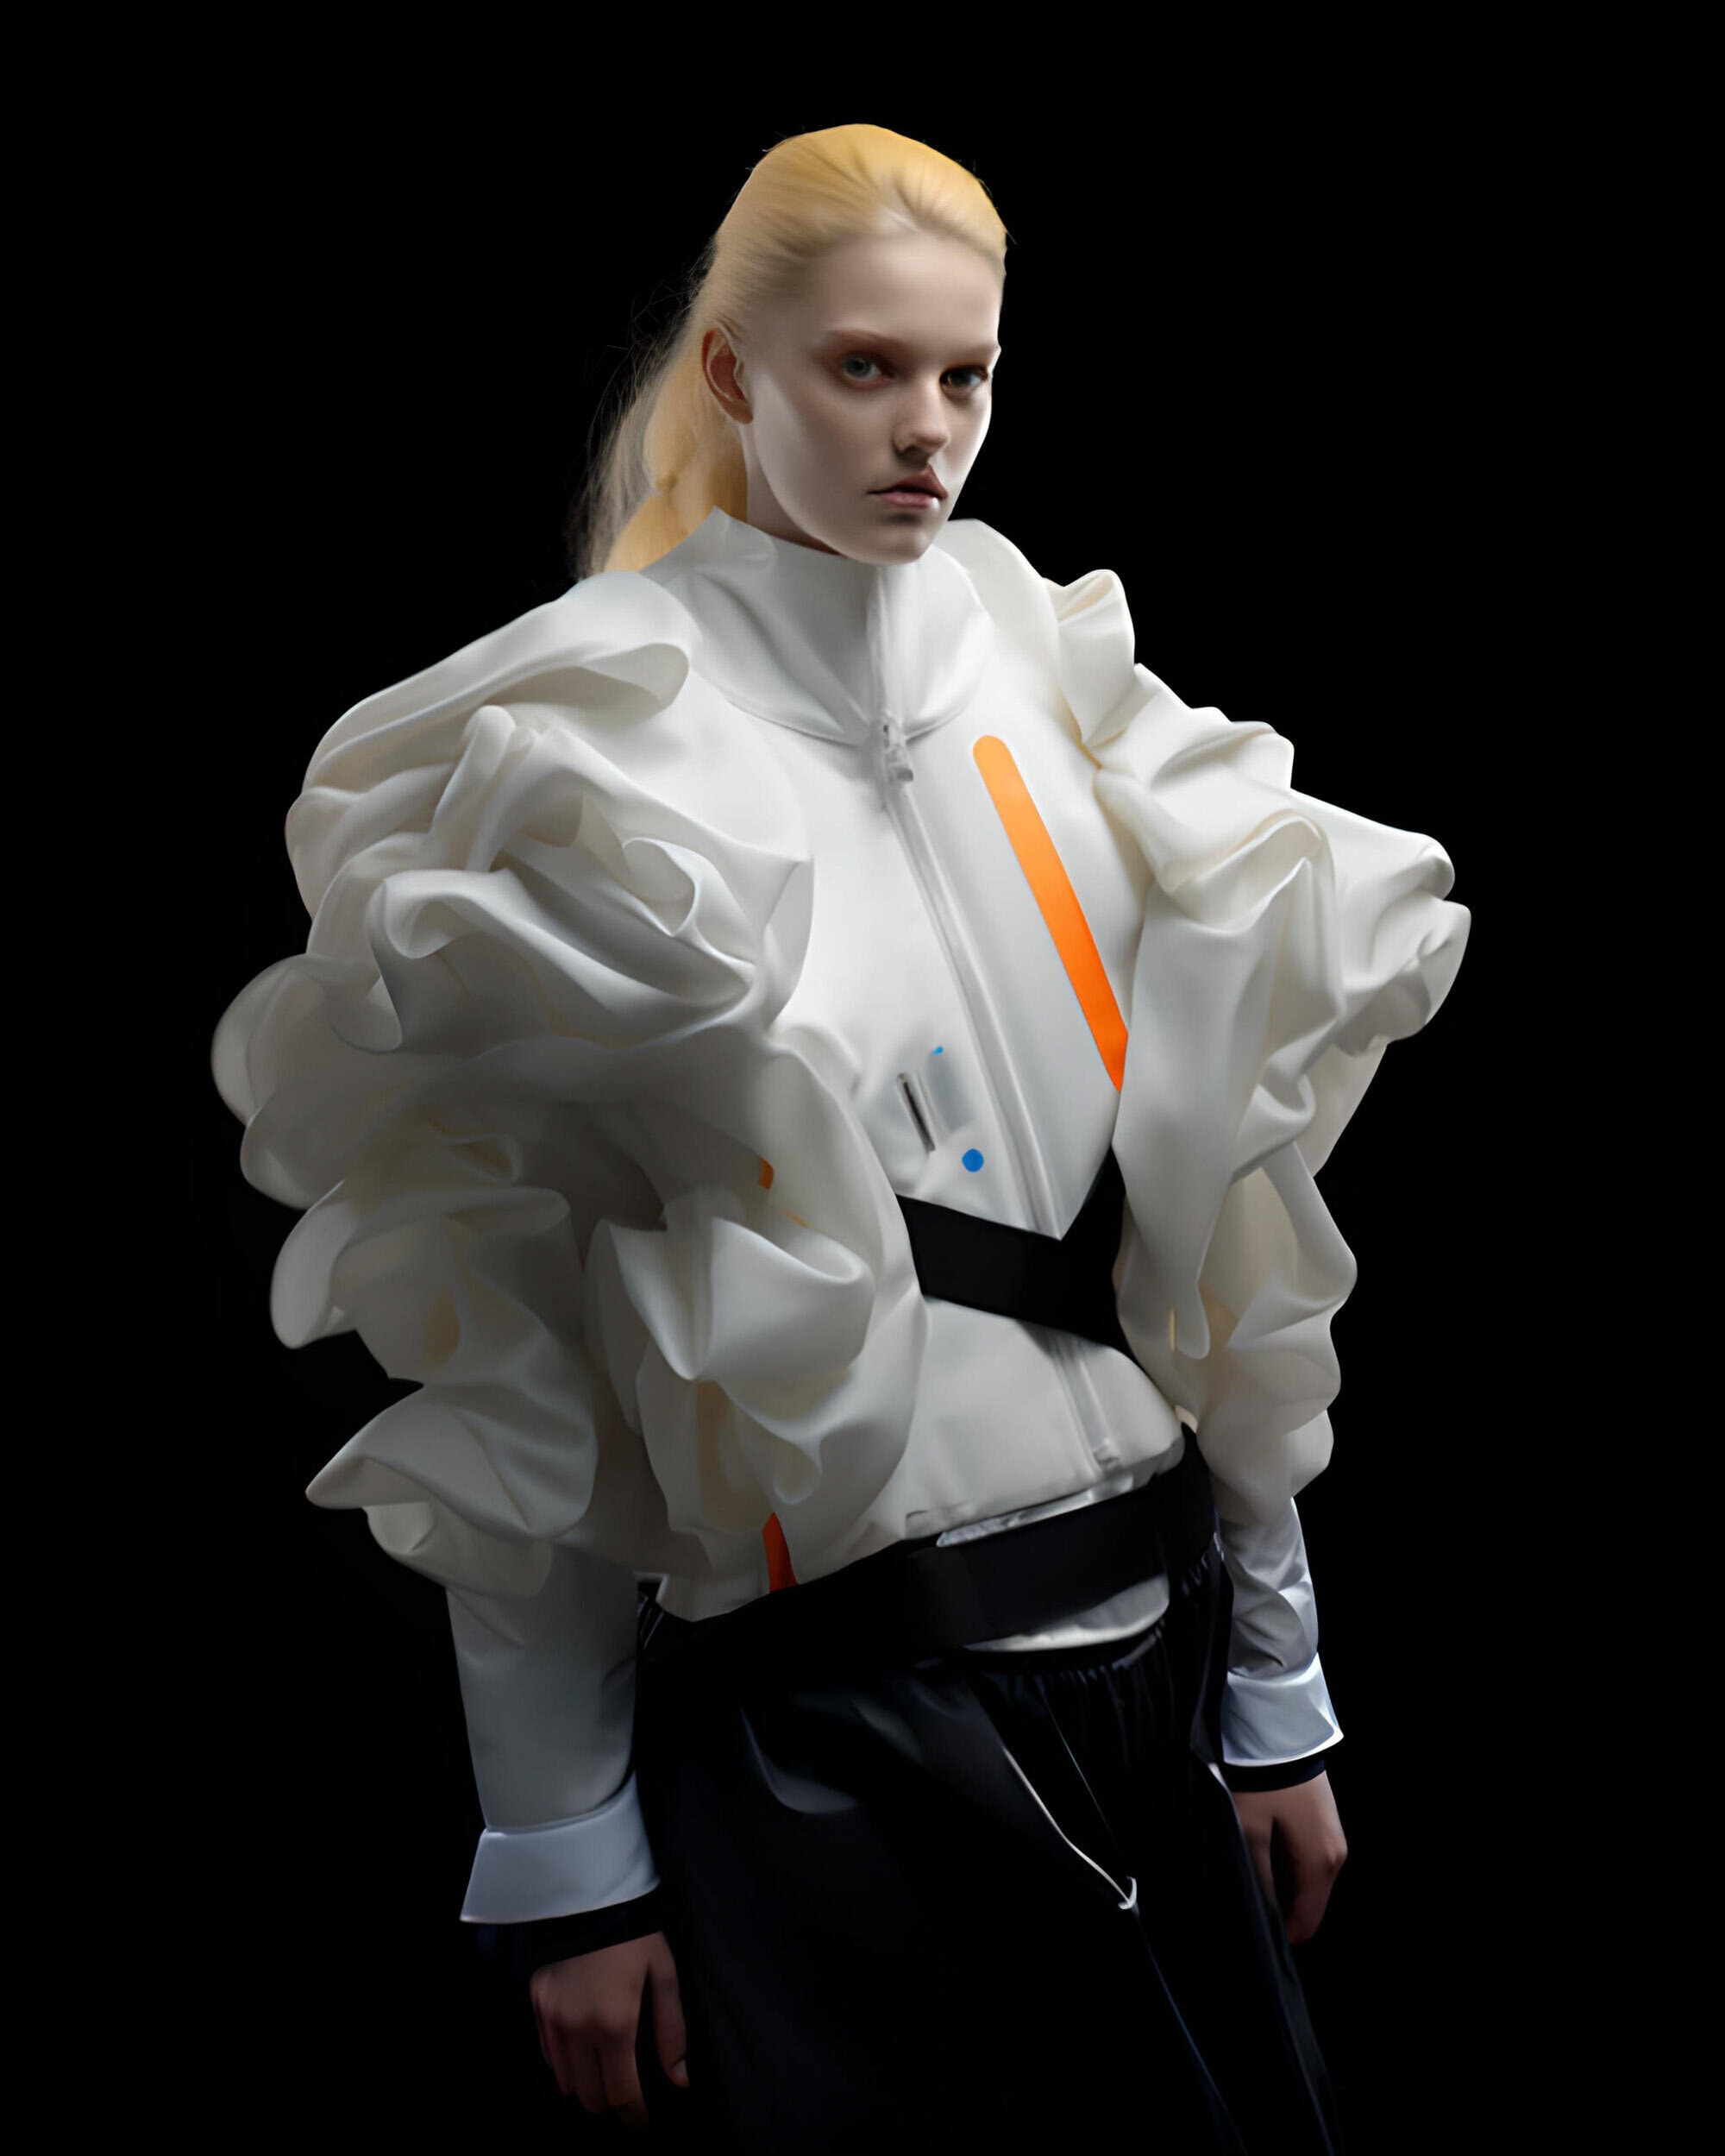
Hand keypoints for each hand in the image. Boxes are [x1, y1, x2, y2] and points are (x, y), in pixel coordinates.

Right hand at [529, 1930, 689, 2129]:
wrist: (589, 1896)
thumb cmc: (635, 1935)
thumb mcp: (664, 1975)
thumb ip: (672, 2031)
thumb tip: (680, 2079)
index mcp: (615, 2025)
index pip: (621, 2093)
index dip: (634, 2114)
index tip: (642, 2119)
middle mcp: (578, 2029)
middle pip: (591, 2096)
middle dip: (611, 2102)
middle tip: (626, 2094)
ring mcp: (552, 2018)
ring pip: (565, 2081)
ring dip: (586, 2086)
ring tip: (604, 2075)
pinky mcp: (537, 2005)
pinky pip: (549, 2055)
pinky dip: (565, 2064)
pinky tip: (581, 2053)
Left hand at [1231, 1771, 1347, 1944]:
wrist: (1280, 1728)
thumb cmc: (1262, 1783)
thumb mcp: (1249, 1832)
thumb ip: (1256, 1879)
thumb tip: (1258, 1915)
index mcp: (1321, 1865)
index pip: (1306, 1923)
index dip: (1279, 1935)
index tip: (1249, 1928)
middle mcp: (1335, 1857)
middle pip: (1307, 1903)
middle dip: (1277, 1908)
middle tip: (1241, 1896)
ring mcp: (1332, 1838)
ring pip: (1306, 1882)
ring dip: (1279, 1884)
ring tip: (1245, 1872)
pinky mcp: (1323, 1822)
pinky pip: (1306, 1860)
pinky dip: (1284, 1864)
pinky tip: (1260, 1850)